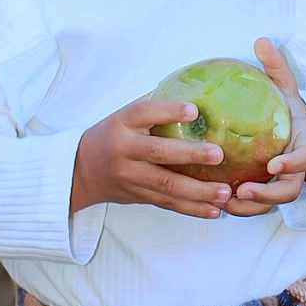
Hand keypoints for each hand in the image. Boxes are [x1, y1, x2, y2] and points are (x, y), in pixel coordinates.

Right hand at [71, 96, 231, 218]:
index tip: (194, 110)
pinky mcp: (138, 196)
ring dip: (199, 191)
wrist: (81, 171)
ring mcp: (131, 176)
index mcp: (123, 123)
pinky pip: (168, 203)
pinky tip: (214, 211)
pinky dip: (192, 209)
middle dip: (190, 155)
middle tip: (218, 154)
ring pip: (166, 185)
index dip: (168, 111)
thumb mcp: (125, 116)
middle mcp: (125, 150)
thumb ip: (155, 108)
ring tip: (225, 192)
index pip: (145, 113)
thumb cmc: (114, 135)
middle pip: (158, 153)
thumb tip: (199, 94)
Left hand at [224, 37, 305, 216]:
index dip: (292, 164)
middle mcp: (298, 169)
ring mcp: (285, 184)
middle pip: (289, 190)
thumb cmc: (289, 110)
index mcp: (305, 144)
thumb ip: (277, 68)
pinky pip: (258, 207)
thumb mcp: (287, 88)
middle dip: (267, 195)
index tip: (273, 164)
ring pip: (272, 204)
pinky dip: (242, 208)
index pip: (305, 157)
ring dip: (251, 207)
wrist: (296, 133)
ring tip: (226, 202)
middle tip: (242, 191)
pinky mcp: (270, 194)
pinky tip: (218, 203)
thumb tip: (262, 40)